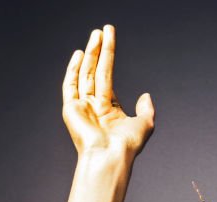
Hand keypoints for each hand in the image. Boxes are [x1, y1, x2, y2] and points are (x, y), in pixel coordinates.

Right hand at [62, 26, 154, 159]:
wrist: (110, 157)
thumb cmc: (126, 147)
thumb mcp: (145, 125)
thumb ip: (147, 110)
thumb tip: (146, 95)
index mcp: (109, 110)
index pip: (107, 78)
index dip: (109, 58)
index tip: (110, 40)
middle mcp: (94, 107)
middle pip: (96, 72)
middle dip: (100, 51)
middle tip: (103, 30)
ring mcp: (82, 108)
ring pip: (85, 74)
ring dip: (90, 54)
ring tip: (96, 35)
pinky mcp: (71, 109)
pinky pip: (70, 85)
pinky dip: (73, 69)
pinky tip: (80, 54)